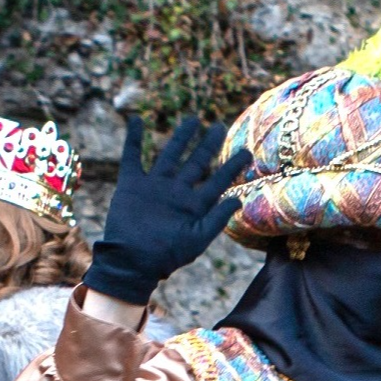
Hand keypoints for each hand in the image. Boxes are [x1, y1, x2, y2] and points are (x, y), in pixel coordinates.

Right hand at [83, 115, 251, 306]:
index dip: (232, 166)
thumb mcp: (198, 238)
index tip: (247, 152)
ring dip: (180, 137)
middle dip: (208, 145)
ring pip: (169, 155)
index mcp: (194, 204)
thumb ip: (217, 218)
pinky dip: (133, 139)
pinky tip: (136, 120)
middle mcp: (176, 192)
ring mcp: (154, 186)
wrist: (133, 261)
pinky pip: (132, 156)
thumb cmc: (167, 255)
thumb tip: (238, 199)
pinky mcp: (132, 184)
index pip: (218, 180)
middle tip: (219, 126)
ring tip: (192, 119)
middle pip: (196, 162)